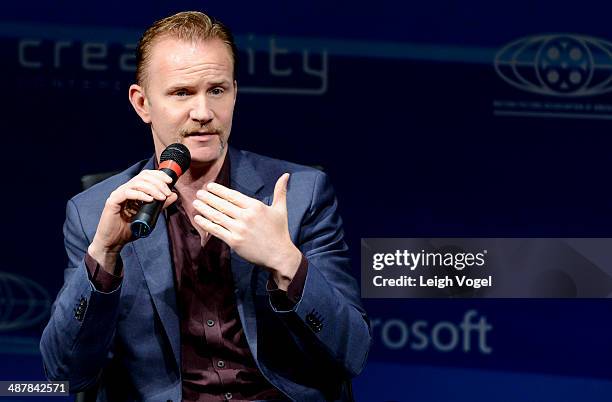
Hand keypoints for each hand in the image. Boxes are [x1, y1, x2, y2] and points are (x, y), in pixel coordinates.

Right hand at [88, 170, 177, 271]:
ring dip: (152, 188)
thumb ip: (160, 205)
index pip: (146, 175)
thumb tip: (174, 195)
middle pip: (142, 177)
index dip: (158, 175)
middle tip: (167, 192)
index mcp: (133, 190)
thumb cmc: (129, 229)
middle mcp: (125, 189)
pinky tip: (150, 200)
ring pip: (136, 183)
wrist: (114, 242)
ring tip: (162, 197)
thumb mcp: (149, 215)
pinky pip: (127, 193)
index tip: (170, 181)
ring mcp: (118, 194)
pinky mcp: (112, 202)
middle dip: (158, 182)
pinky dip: (140, 195)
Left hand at [193, 173, 301, 289]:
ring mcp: (239, 229)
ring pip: (217, 216)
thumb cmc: (280, 231)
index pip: (232, 195)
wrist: (279, 255)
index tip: (209, 186)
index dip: (219, 190)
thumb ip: (280, 191)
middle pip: (222, 204)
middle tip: (198, 193)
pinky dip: (206, 224)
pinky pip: (216, 231)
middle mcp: (246, 216)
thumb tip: (286, 175)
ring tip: (195, 203)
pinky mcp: (234, 242)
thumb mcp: (281, 209)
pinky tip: (198, 219)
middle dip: (208, 197)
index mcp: (255, 206)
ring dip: (204, 209)